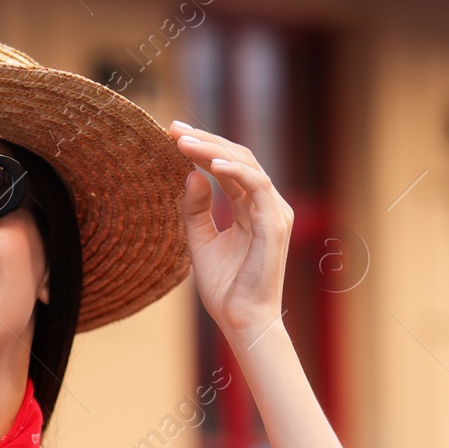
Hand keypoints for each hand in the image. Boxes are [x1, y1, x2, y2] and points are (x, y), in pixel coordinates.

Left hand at [166, 120, 292, 342]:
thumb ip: (196, 210)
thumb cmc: (225, 288)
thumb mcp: (201, 242)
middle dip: (205, 140)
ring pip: (246, 165)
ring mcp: (275, 212)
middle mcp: (267, 204)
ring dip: (213, 149)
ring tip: (183, 142)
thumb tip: (190, 175)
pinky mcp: (276, 223)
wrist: (241, 320)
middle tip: (173, 128)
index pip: (228, 167)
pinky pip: (257, 186)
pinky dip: (234, 171)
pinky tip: (209, 163)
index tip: (172, 135)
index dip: (202, 148)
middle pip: (238, 158)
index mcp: (252, 208)